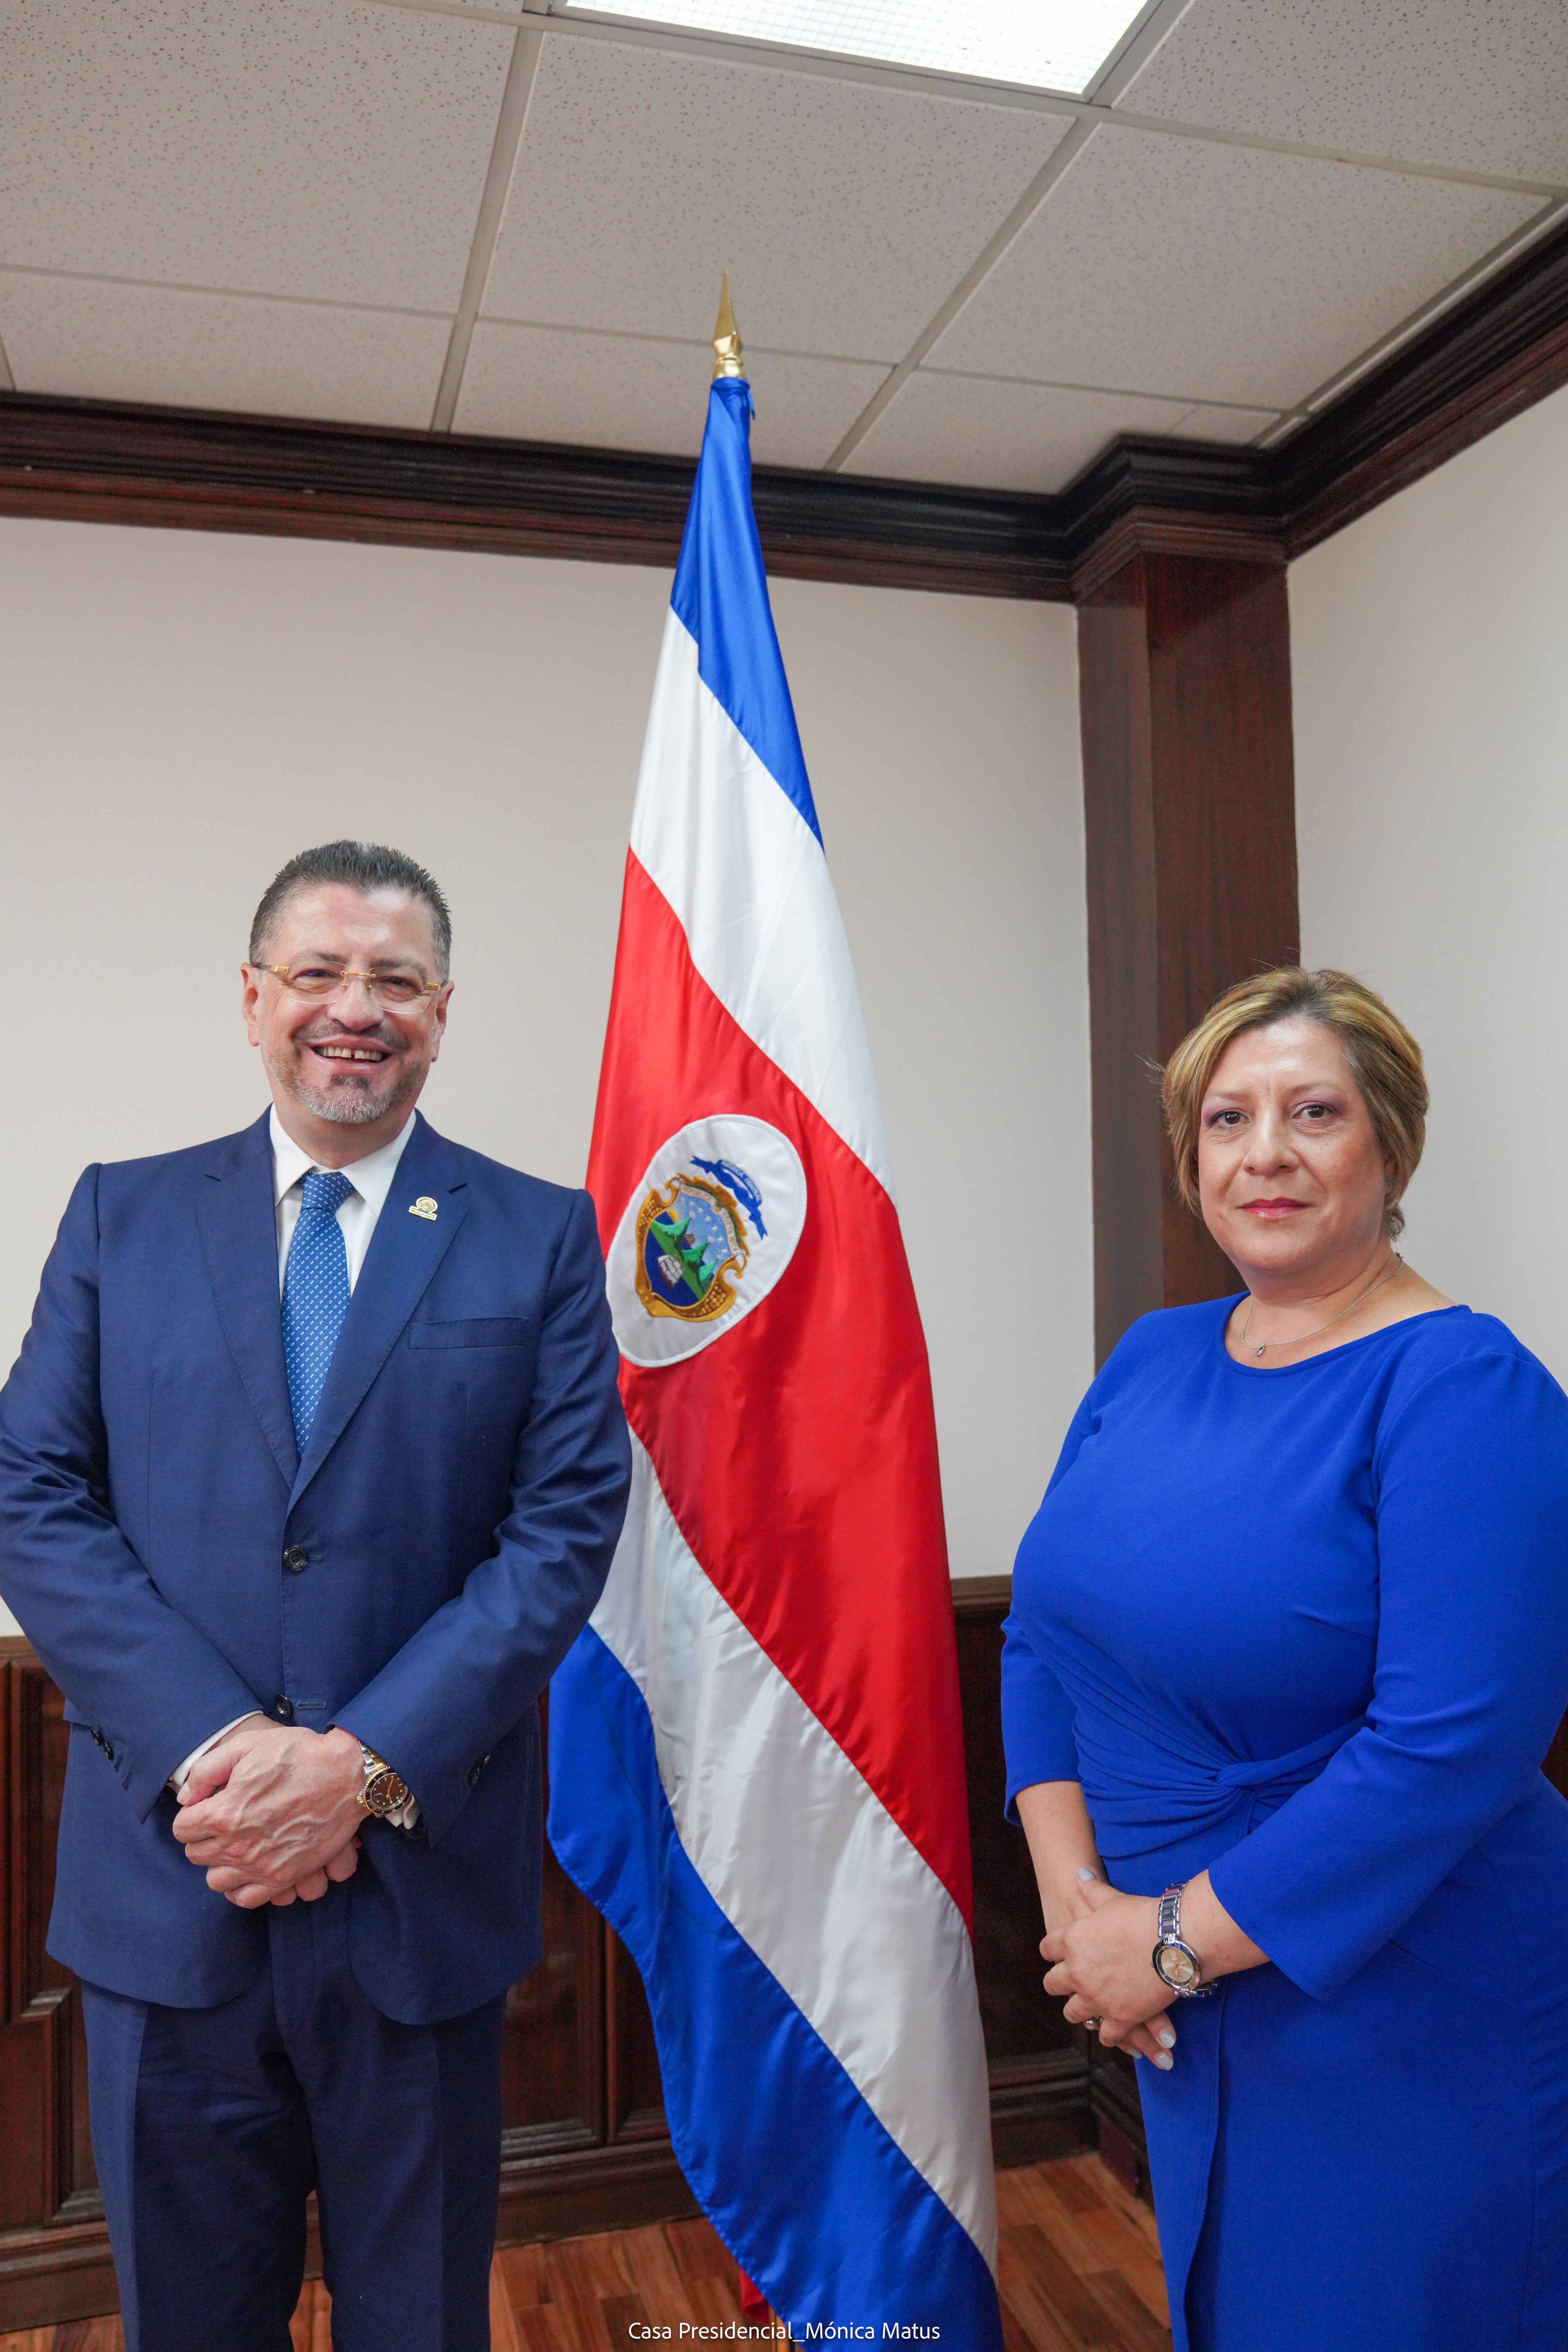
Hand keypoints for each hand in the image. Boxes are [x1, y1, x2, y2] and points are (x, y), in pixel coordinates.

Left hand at [173, 1721, 365, 1909]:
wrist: (346, 1775)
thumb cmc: (298, 1756)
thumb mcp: (246, 1745)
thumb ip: (206, 1770)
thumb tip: (186, 1797)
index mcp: (223, 1813)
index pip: (182, 1828)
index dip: (192, 1814)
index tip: (207, 1805)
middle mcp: (237, 1846)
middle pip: (196, 1855)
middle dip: (204, 1836)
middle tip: (223, 1821)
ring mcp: (260, 1866)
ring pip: (216, 1880)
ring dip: (220, 1863)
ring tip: (235, 1845)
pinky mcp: (284, 1877)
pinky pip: (246, 1898)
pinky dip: (241, 1887)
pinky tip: (249, 1868)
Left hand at [1042, 1875, 1177, 2068]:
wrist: (1173, 1941)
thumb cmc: (1142, 1915)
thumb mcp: (1113, 1899)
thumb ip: (1092, 1890)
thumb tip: (1079, 1874)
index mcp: (1072, 1940)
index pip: (1047, 1948)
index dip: (1052, 1951)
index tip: (1055, 1954)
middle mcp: (1077, 1971)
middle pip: (1053, 1984)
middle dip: (1059, 1983)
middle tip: (1066, 1983)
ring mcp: (1096, 1997)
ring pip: (1073, 2012)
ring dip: (1079, 2010)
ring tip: (1086, 2008)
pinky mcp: (1119, 2018)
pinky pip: (1106, 2035)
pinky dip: (1109, 2035)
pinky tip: (1112, 2032)